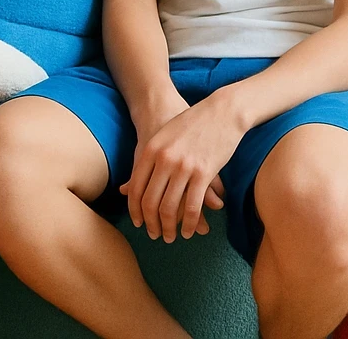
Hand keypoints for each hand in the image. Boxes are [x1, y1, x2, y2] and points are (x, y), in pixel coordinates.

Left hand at [122, 91, 242, 243]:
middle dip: (151, 223)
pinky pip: (193, 206)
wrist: (221, 111)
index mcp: (151, 150)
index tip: (138, 222)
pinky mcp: (204, 173)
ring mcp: (184, 167)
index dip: (135, 210)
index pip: (136, 188)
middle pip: (150, 202)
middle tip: (154, 235)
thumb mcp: (163, 137)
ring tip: (170, 237)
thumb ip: (145, 163)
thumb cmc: (190, 123)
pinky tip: (190, 231)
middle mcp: (164, 159)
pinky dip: (191, 224)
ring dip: (169, 228)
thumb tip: (126, 188)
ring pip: (170, 208)